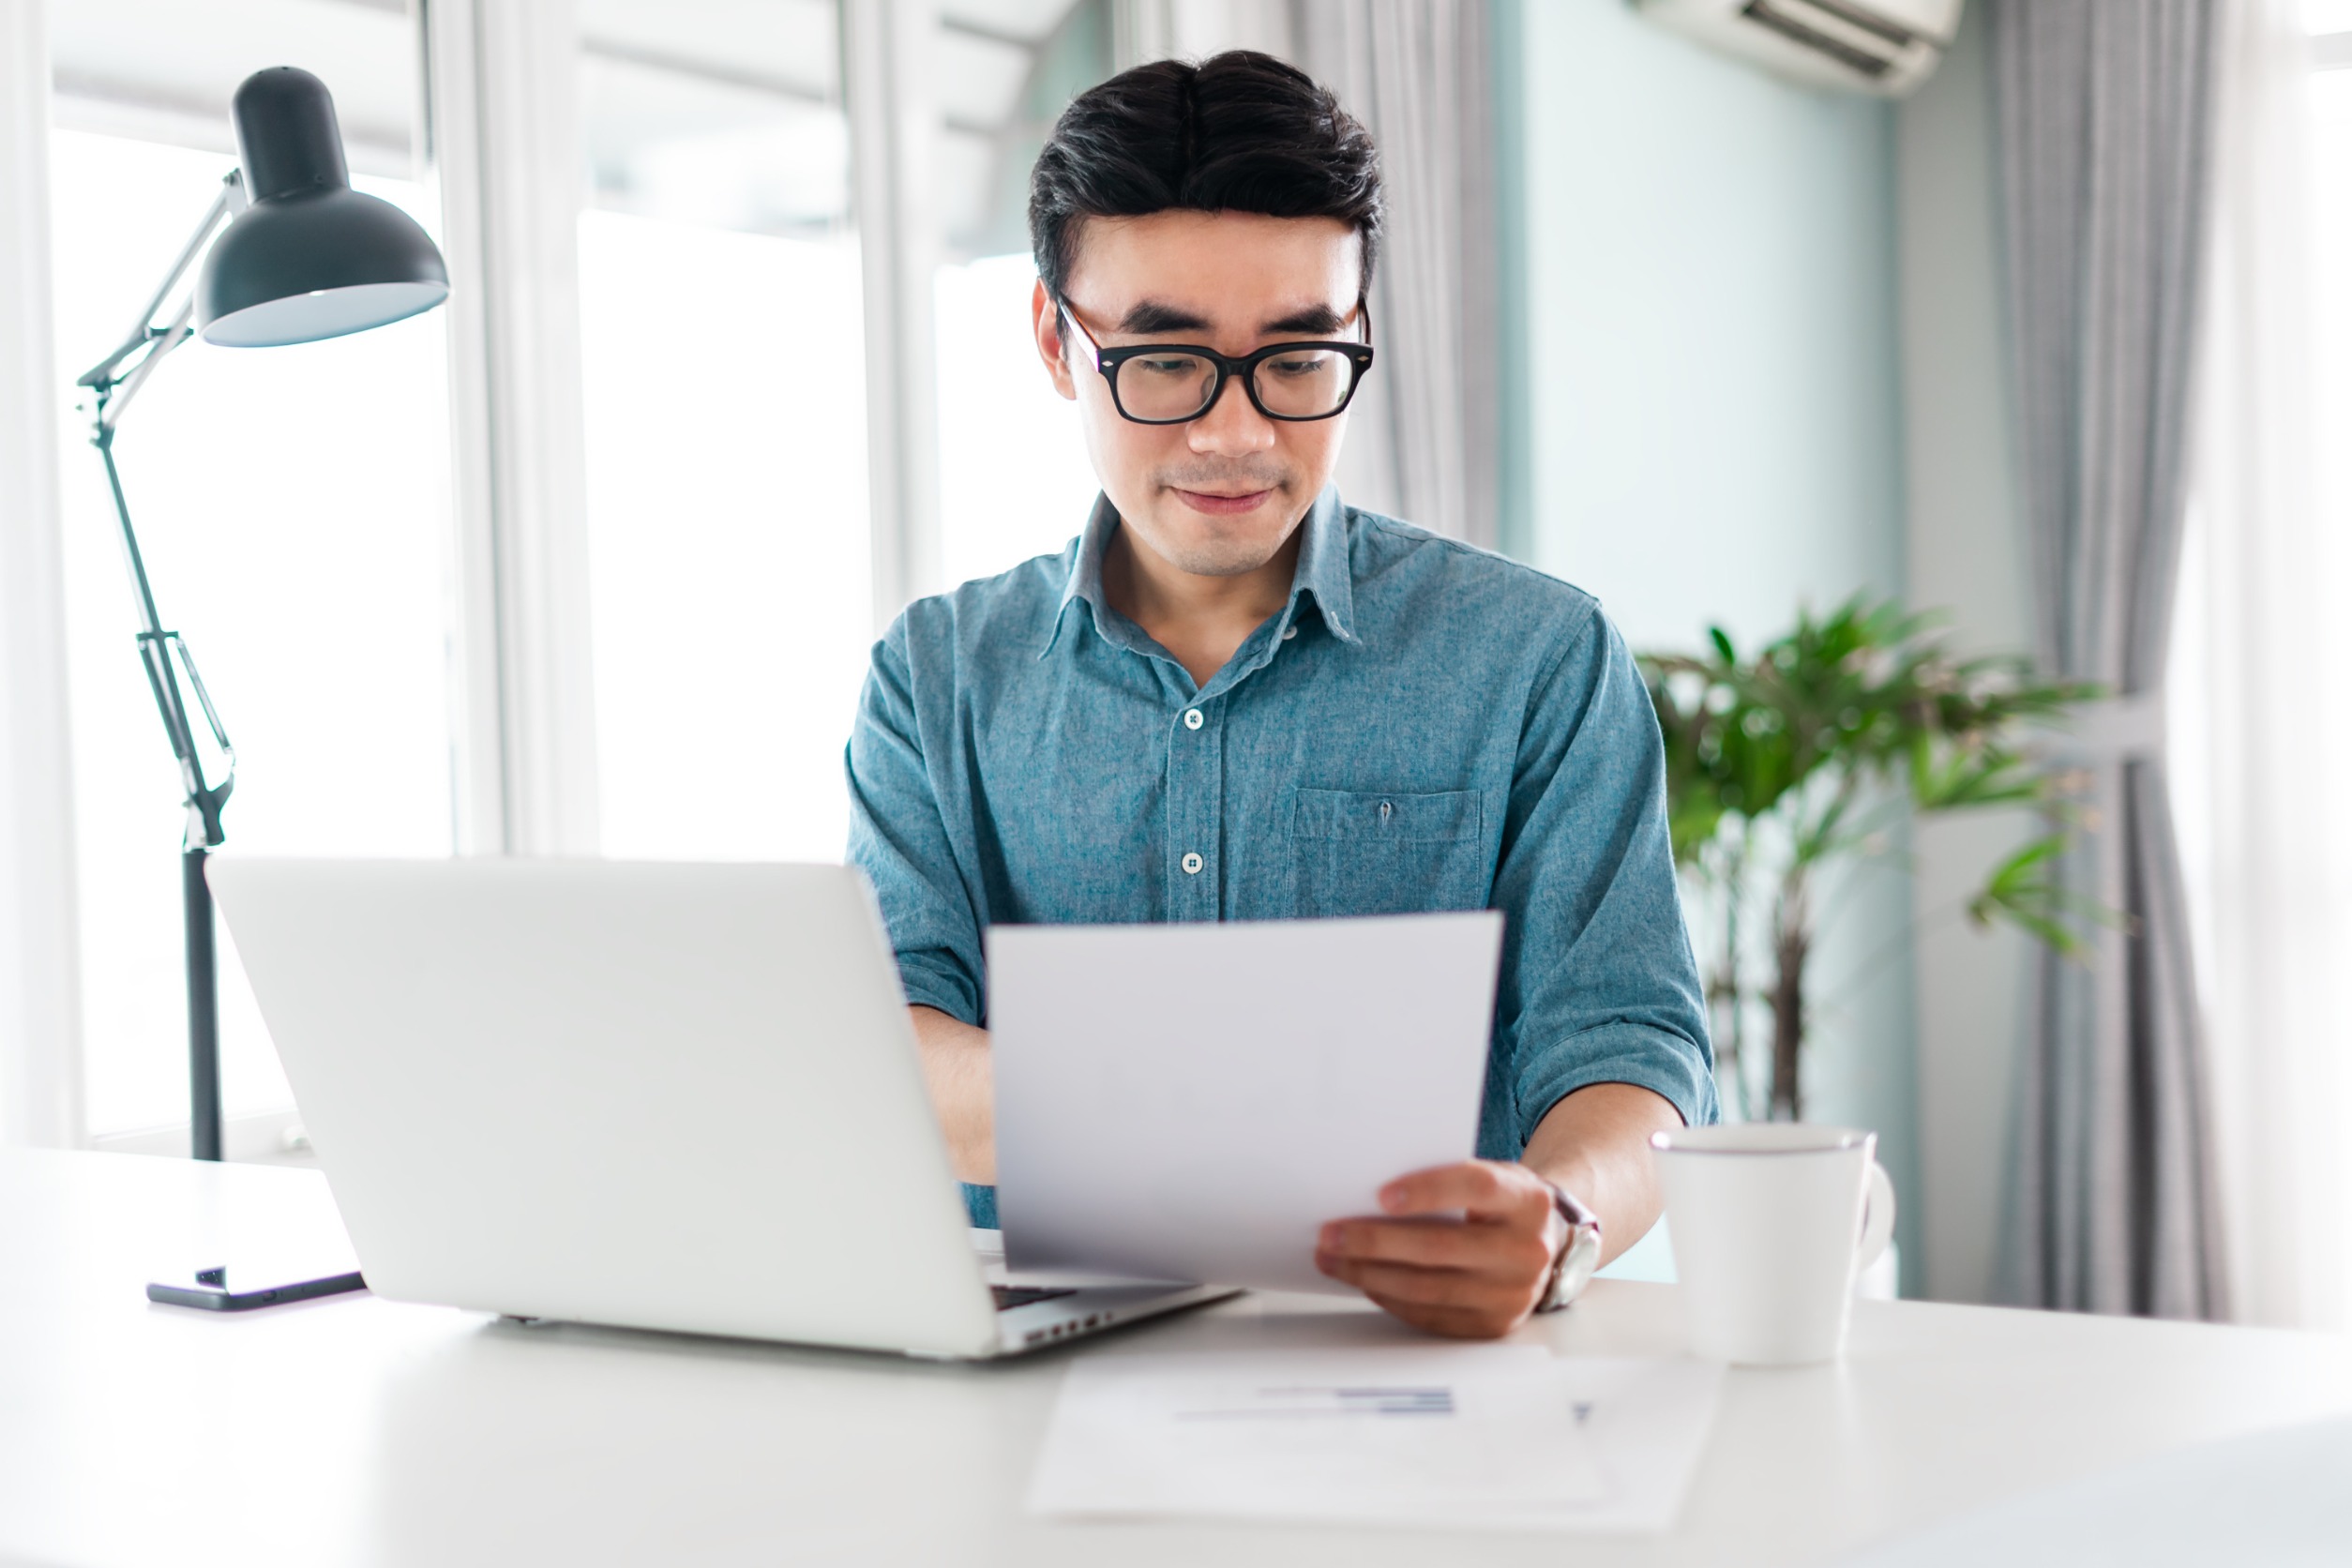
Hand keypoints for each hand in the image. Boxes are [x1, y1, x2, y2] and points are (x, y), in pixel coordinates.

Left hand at [1314, 1160, 1567, 1339]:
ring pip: (1428, 1288)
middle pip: (1440, 1246)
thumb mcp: (1492, 1177)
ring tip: (1333, 1258)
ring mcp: (1512, 1295)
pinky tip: (1364, 1280)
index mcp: (1528, 1202)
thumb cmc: (1503, 1204)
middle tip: (1331, 1233)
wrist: (1546, 1245)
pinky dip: (1389, 1298)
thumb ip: (1448, 1179)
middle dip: (1375, 1240)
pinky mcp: (1493, 1325)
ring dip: (1370, 1273)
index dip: (1428, 1189)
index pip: (1476, 1187)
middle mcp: (1526, 1251)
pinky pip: (1430, 1315)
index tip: (1381, 1195)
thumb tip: (1369, 1194)